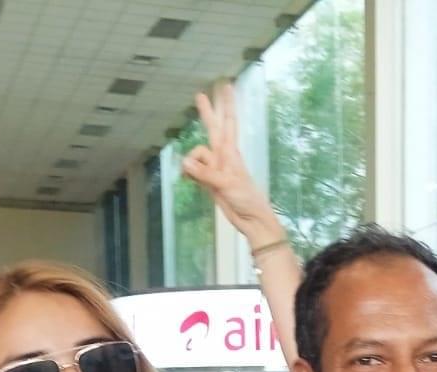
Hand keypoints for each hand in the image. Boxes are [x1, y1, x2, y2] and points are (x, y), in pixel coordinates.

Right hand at [183, 81, 283, 239]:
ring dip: (191, 165)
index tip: (226, 86)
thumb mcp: (226, 184)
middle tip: (199, 94)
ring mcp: (215, 167)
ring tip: (196, 179)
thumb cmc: (245, 198)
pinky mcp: (209, 180)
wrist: (250, 219)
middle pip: (212, 128)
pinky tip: (189, 180)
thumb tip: (185, 164)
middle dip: (206, 113)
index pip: (228, 122)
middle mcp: (222, 156)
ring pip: (195, 156)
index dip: (226, 104)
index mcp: (230, 152)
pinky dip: (188, 174)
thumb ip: (204, 173)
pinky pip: (192, 170)